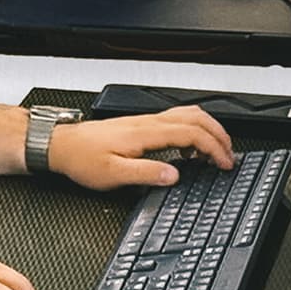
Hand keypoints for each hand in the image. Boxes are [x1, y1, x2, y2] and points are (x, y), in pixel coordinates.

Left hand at [44, 105, 235, 189]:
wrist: (62, 145)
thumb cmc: (83, 159)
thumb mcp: (112, 175)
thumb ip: (146, 174)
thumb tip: (174, 175)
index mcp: (146, 133)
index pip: (192, 133)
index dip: (213, 147)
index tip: (223, 163)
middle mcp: (149, 122)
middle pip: (197, 117)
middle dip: (220, 135)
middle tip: (228, 155)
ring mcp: (147, 121)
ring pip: (189, 114)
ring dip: (209, 129)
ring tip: (216, 150)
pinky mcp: (143, 124)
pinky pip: (178, 119)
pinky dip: (194, 130)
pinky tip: (189, 150)